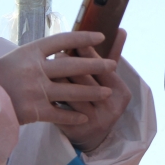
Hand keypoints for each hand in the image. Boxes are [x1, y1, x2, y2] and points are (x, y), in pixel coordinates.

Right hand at [0, 31, 116, 126]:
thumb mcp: (16, 56)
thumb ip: (38, 53)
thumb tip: (64, 46)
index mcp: (30, 51)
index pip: (63, 40)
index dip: (83, 37)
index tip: (101, 36)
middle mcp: (34, 69)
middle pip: (73, 66)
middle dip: (96, 65)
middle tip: (113, 65)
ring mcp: (34, 90)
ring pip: (72, 92)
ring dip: (92, 92)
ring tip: (107, 93)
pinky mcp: (33, 111)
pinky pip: (60, 114)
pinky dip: (74, 116)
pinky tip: (87, 116)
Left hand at [54, 29, 132, 152]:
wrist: (92, 135)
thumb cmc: (99, 99)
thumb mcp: (108, 80)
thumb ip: (113, 55)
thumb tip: (121, 29)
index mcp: (122, 92)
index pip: (103, 67)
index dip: (88, 53)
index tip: (76, 42)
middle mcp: (111, 107)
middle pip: (85, 79)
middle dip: (69, 63)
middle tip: (57, 53)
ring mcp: (94, 120)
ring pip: (70, 92)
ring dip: (57, 78)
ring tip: (47, 67)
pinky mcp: (76, 130)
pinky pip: (60, 109)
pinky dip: (50, 97)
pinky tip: (42, 88)